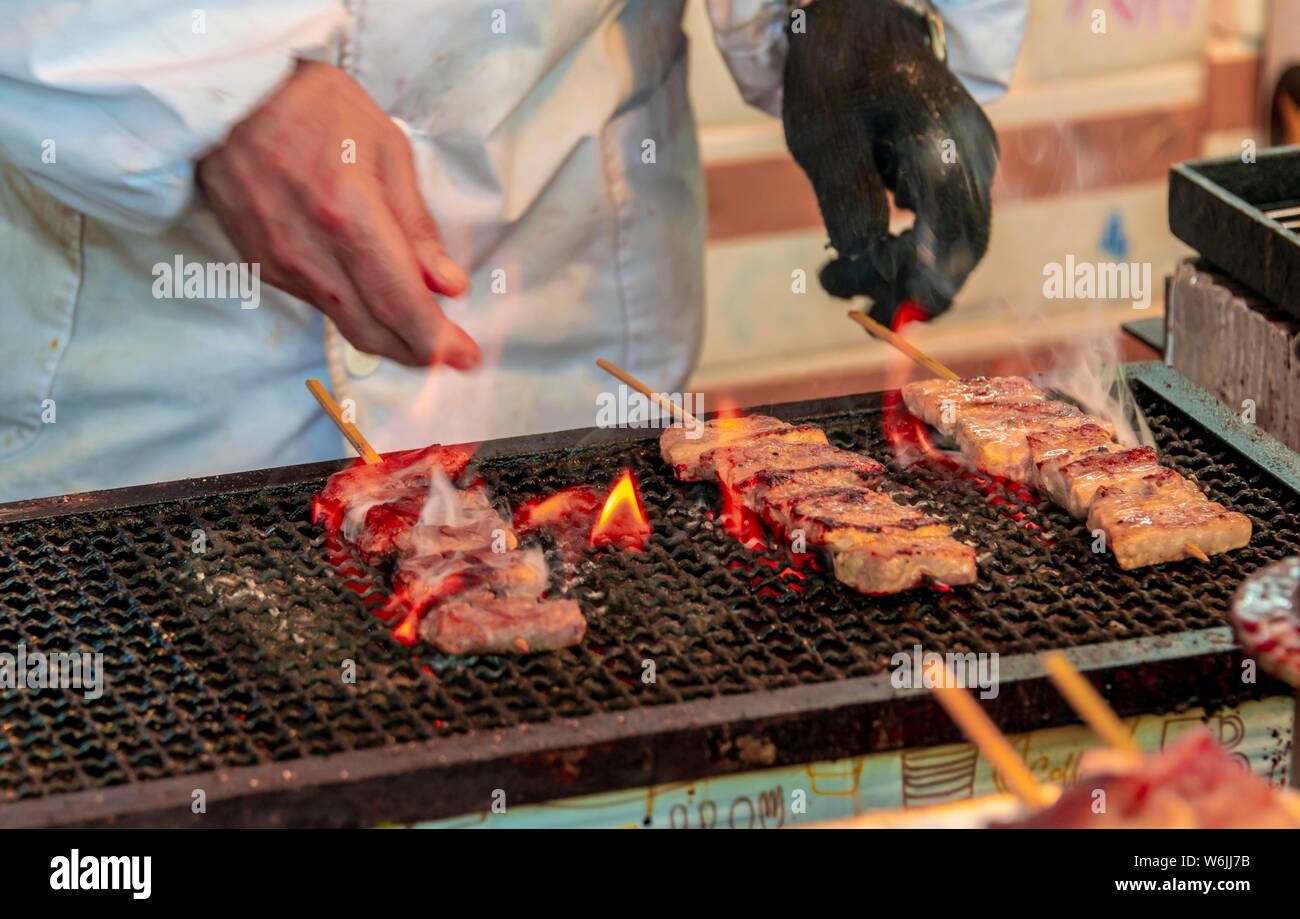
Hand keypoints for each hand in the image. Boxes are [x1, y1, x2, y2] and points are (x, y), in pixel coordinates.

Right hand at [197, 60, 478, 368]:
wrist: (226, 95)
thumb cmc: (312, 106)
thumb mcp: (385, 146)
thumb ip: (416, 224)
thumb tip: (447, 284)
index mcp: (347, 213)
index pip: (401, 302)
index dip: (438, 340)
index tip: (467, 357)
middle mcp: (309, 250)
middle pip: (374, 331)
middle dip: (419, 352)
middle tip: (451, 355)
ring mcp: (280, 263)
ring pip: (346, 324)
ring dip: (389, 337)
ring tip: (422, 332)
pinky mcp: (262, 266)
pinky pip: (320, 304)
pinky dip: (355, 312)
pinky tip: (377, 303)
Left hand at [782, 0, 998, 326]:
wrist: (859, 20)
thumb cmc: (838, 70)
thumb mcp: (824, 135)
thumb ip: (846, 200)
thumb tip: (864, 258)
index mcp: (944, 144)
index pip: (954, 236)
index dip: (922, 287)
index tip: (879, 316)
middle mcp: (973, 156)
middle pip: (961, 250)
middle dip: (906, 291)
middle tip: (846, 304)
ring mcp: (972, 162)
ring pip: (952, 243)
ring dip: (900, 274)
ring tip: (834, 278)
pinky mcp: (958, 170)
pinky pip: (943, 224)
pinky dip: (906, 250)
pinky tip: (859, 252)